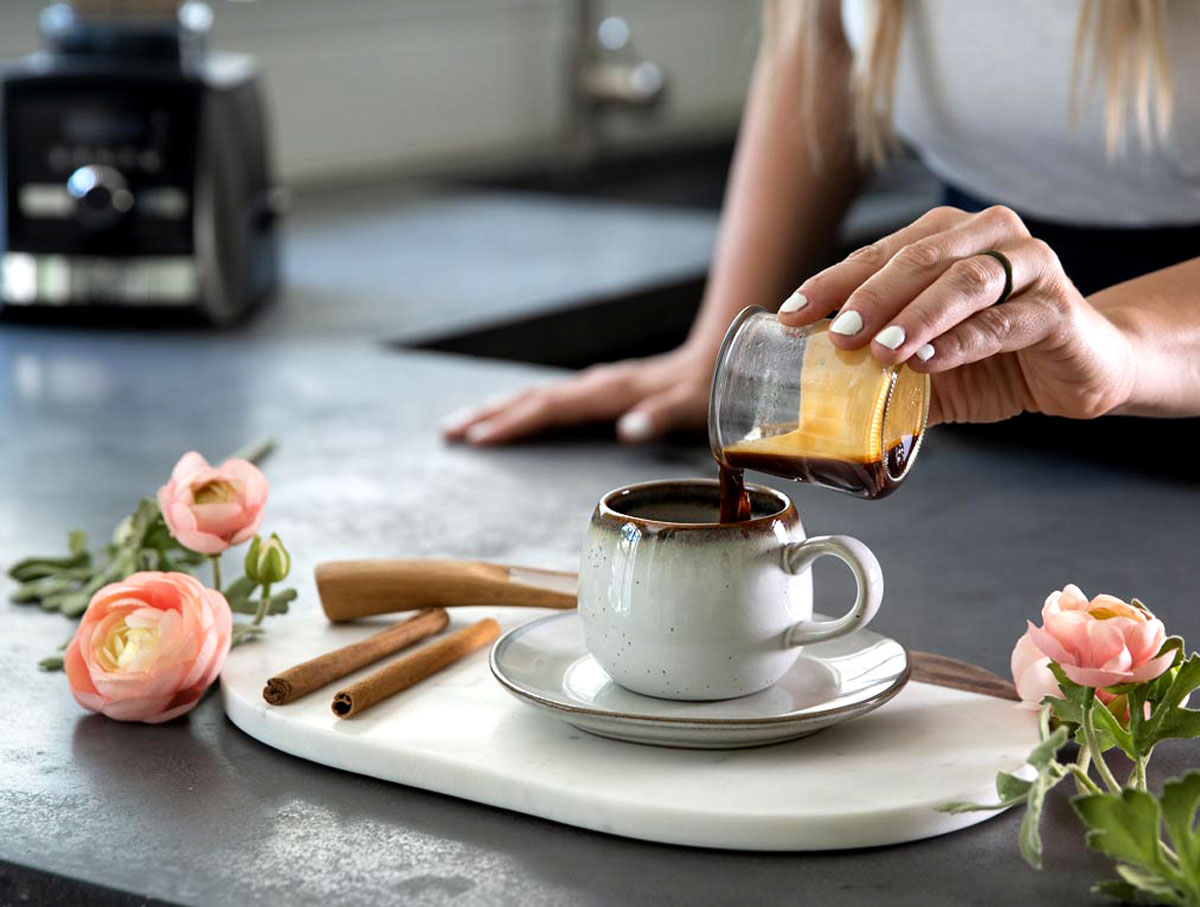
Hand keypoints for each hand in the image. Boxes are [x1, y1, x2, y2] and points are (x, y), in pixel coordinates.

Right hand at [441, 343, 713, 444]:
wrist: (717, 358)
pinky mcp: (596, 390)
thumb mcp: (691, 407)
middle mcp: (594, 385)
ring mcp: (593, 386)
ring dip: (496, 409)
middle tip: (448, 433)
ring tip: (458, 425)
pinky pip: (547, 399)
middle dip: (488, 415)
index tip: (479, 441)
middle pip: (530, 399)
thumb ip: (660, 417)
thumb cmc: (705, 389)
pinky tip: (503, 415)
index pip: (550, 408)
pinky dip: (517, 407)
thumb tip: (628, 430)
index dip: (514, 424)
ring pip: (533, 395)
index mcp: (609, 392)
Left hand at [778, 206, 1136, 424]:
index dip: (831, 283)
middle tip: (836, 335)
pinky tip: (929, 361)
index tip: (792, 315)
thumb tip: (816, 399)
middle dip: (869, 298)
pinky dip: (962, 341)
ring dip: (916, 316)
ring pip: (963, 281)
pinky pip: (1003, 321)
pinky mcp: (1057, 308)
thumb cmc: (997, 356)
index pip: (877, 255)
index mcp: (946, 237)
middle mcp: (987, 236)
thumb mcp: (926, 362)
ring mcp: (1029, 265)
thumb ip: (881, 369)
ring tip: (881, 350)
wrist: (1080, 370)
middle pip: (918, 258)